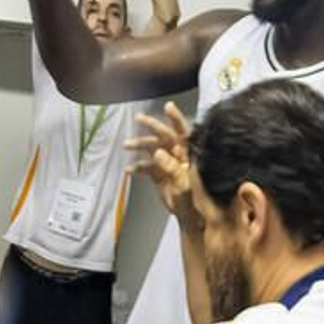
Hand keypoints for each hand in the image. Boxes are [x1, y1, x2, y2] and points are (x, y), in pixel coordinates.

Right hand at [126, 103, 194, 218]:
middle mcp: (179, 156)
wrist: (190, 217)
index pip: (183, 132)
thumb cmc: (195, 201)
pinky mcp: (160, 174)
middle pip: (164, 135)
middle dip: (152, 125)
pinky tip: (130, 169)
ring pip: (153, 148)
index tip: (168, 106)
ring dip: (140, 145)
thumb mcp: (183, 183)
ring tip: (127, 145)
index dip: (176, 118)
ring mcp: (168, 164)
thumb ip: (172, 168)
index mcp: (189, 154)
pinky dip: (137, 166)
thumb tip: (158, 153)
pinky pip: (146, 166)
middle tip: (140, 119)